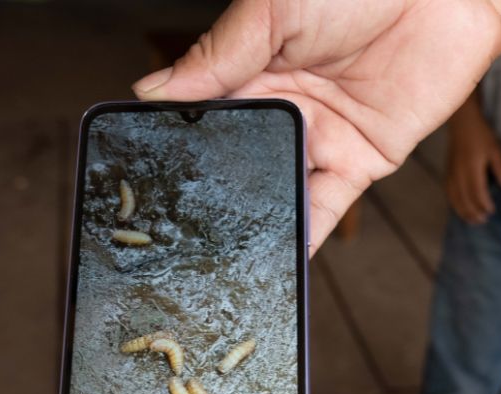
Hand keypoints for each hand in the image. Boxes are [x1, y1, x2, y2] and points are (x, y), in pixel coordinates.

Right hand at [132, 0, 500, 254]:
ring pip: (276, 189)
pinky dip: (302, 235)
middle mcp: (282, 107)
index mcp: (251, 67)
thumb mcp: (274, 10)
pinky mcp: (361, 162)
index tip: (140, 176)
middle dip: (208, 194)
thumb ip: (219, 54)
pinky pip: (326, 207)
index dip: (175, 144)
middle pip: (236, 161)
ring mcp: (320, 138)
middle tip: (170, 231)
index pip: (202, 115)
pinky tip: (275, 262)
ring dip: (251, 221)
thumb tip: (151, 91)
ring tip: (216, 258)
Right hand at [446, 94, 500, 224]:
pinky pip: (449, 191)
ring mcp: (451, 172)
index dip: (484, 203)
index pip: (477, 191)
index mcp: (472, 166)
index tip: (492, 211)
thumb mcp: (495, 149)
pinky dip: (454, 202)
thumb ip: (500, 168)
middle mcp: (459, 172)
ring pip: (455, 197)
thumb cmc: (481, 134)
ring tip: (472, 220)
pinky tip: (460, 209)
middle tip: (483, 221)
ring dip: (463, 210)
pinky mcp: (447, 171)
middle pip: (464, 197)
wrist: (461, 122)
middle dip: (473, 211)